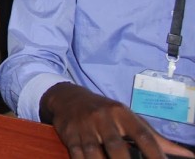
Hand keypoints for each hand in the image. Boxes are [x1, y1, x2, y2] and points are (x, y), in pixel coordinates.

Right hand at [40, 82, 194, 157]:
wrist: (68, 97)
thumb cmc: (105, 112)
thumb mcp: (128, 118)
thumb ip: (153, 137)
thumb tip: (186, 155)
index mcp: (121, 113)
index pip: (142, 135)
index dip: (155, 153)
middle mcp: (103, 118)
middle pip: (117, 146)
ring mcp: (84, 127)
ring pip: (94, 152)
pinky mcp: (69, 135)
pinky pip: (77, 154)